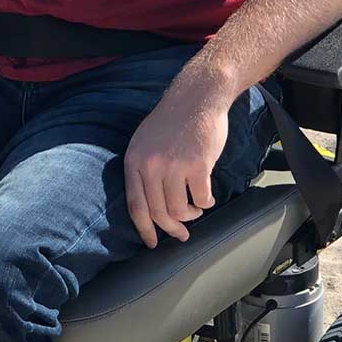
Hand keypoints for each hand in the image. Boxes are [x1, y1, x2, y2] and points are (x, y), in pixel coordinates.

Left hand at [123, 75, 232, 248]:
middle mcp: (150, 166)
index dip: (144, 229)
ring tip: (196, 208)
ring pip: (181, 210)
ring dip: (191, 215)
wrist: (197, 97)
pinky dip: (207, 202)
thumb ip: (143, 169)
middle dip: (172, 230)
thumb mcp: (144, 141)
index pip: (135, 206)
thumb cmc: (173, 120)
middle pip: (159, 212)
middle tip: (182, 235)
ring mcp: (173, 166)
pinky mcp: (197, 165)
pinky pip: (202, 198)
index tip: (152, 244)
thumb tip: (148, 204)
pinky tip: (208, 196)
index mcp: (134, 161)